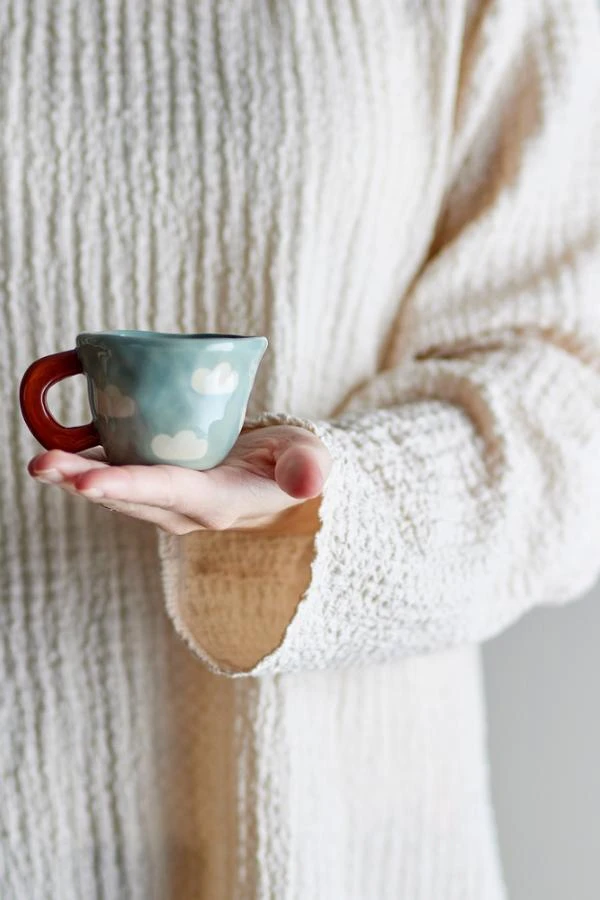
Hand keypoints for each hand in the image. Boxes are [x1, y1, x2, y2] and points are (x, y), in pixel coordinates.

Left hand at [28, 425, 331, 535]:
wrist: (279, 478)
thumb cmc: (294, 461)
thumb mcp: (310, 458)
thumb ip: (307, 467)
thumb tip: (309, 480)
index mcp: (219, 502)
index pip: (169, 492)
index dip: (128, 486)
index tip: (88, 482)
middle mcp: (185, 511)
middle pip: (129, 496)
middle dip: (83, 481)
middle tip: (42, 464)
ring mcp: (168, 503)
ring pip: (117, 491)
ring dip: (75, 477)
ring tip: (40, 460)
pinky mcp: (158, 488)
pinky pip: (119, 477)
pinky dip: (87, 464)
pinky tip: (59, 447)